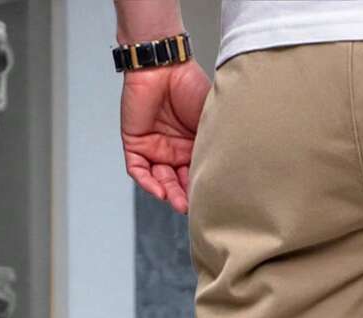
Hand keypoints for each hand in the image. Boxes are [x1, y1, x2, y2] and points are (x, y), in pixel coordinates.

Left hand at [120, 61, 210, 213]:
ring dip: (167, 193)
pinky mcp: (135, 143)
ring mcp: (155, 148)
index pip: (198, 175)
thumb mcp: (211, 121)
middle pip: (179, 182)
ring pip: (159, 179)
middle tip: (192, 207)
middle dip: (184, 197)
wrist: (163, 64)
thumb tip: (227, 174)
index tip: (211, 201)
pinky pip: (138, 169)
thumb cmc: (191, 85)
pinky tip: (158, 191)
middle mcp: (175, 150)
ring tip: (177, 202)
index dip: (203, 189)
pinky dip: (147, 182)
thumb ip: (216, 145)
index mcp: (195, 146)